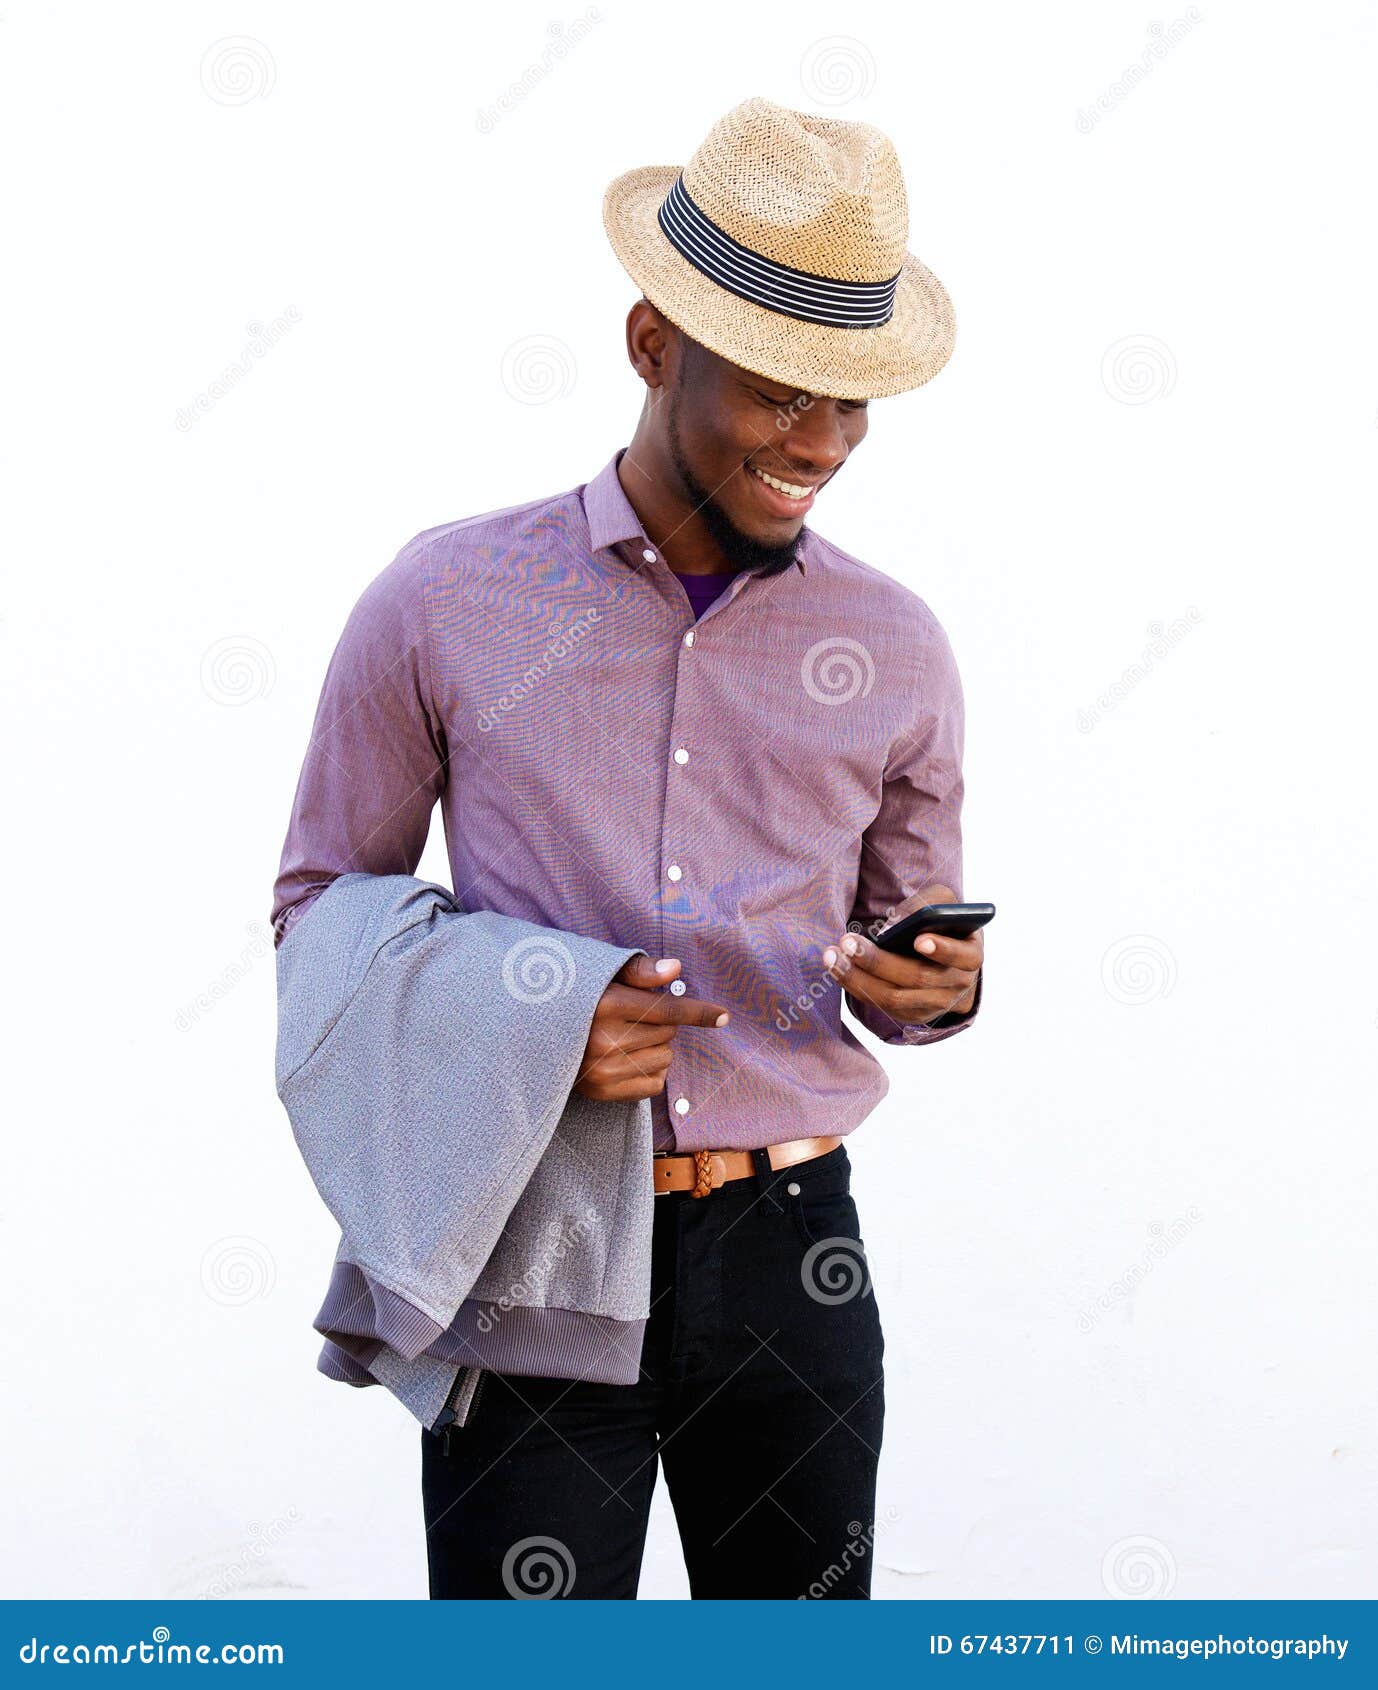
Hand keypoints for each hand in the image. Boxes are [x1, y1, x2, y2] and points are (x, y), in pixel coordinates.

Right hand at [573, 954, 729, 1101]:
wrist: (533, 1034)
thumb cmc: (576, 1000)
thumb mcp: (601, 976)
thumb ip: (640, 971)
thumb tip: (676, 968)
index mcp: (606, 1005)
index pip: (667, 1009)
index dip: (699, 1012)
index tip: (724, 1016)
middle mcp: (604, 1039)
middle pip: (668, 1032)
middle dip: (659, 1022)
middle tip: (631, 1018)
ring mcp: (604, 1069)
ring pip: (665, 1057)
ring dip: (655, 1046)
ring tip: (625, 1038)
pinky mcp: (604, 1092)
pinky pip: (655, 1083)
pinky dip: (651, 1070)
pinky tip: (627, 1059)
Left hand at [823, 884, 981, 1026]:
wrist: (944, 955)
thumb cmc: (941, 921)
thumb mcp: (942, 903)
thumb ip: (924, 904)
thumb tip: (891, 927)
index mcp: (970, 955)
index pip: (962, 956)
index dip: (942, 949)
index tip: (918, 939)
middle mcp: (956, 985)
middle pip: (917, 978)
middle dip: (879, 961)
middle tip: (848, 942)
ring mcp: (933, 1005)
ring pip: (893, 998)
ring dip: (858, 977)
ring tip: (832, 955)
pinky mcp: (911, 1014)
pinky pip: (880, 1006)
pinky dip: (856, 986)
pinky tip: (837, 968)